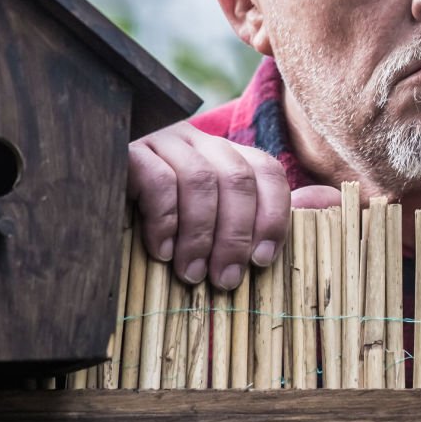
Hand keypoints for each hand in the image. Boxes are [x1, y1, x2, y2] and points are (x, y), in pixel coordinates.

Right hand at [127, 122, 339, 289]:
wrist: (91, 204)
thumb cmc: (169, 223)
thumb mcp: (223, 220)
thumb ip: (273, 212)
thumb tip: (329, 203)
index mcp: (229, 155)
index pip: (267, 172)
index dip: (273, 216)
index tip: (263, 261)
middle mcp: (200, 142)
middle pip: (236, 178)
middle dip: (236, 235)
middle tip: (224, 280)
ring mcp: (164, 143)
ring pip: (201, 180)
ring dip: (201, 235)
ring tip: (192, 274)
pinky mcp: (127, 153)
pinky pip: (157, 180)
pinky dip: (165, 220)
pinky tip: (161, 251)